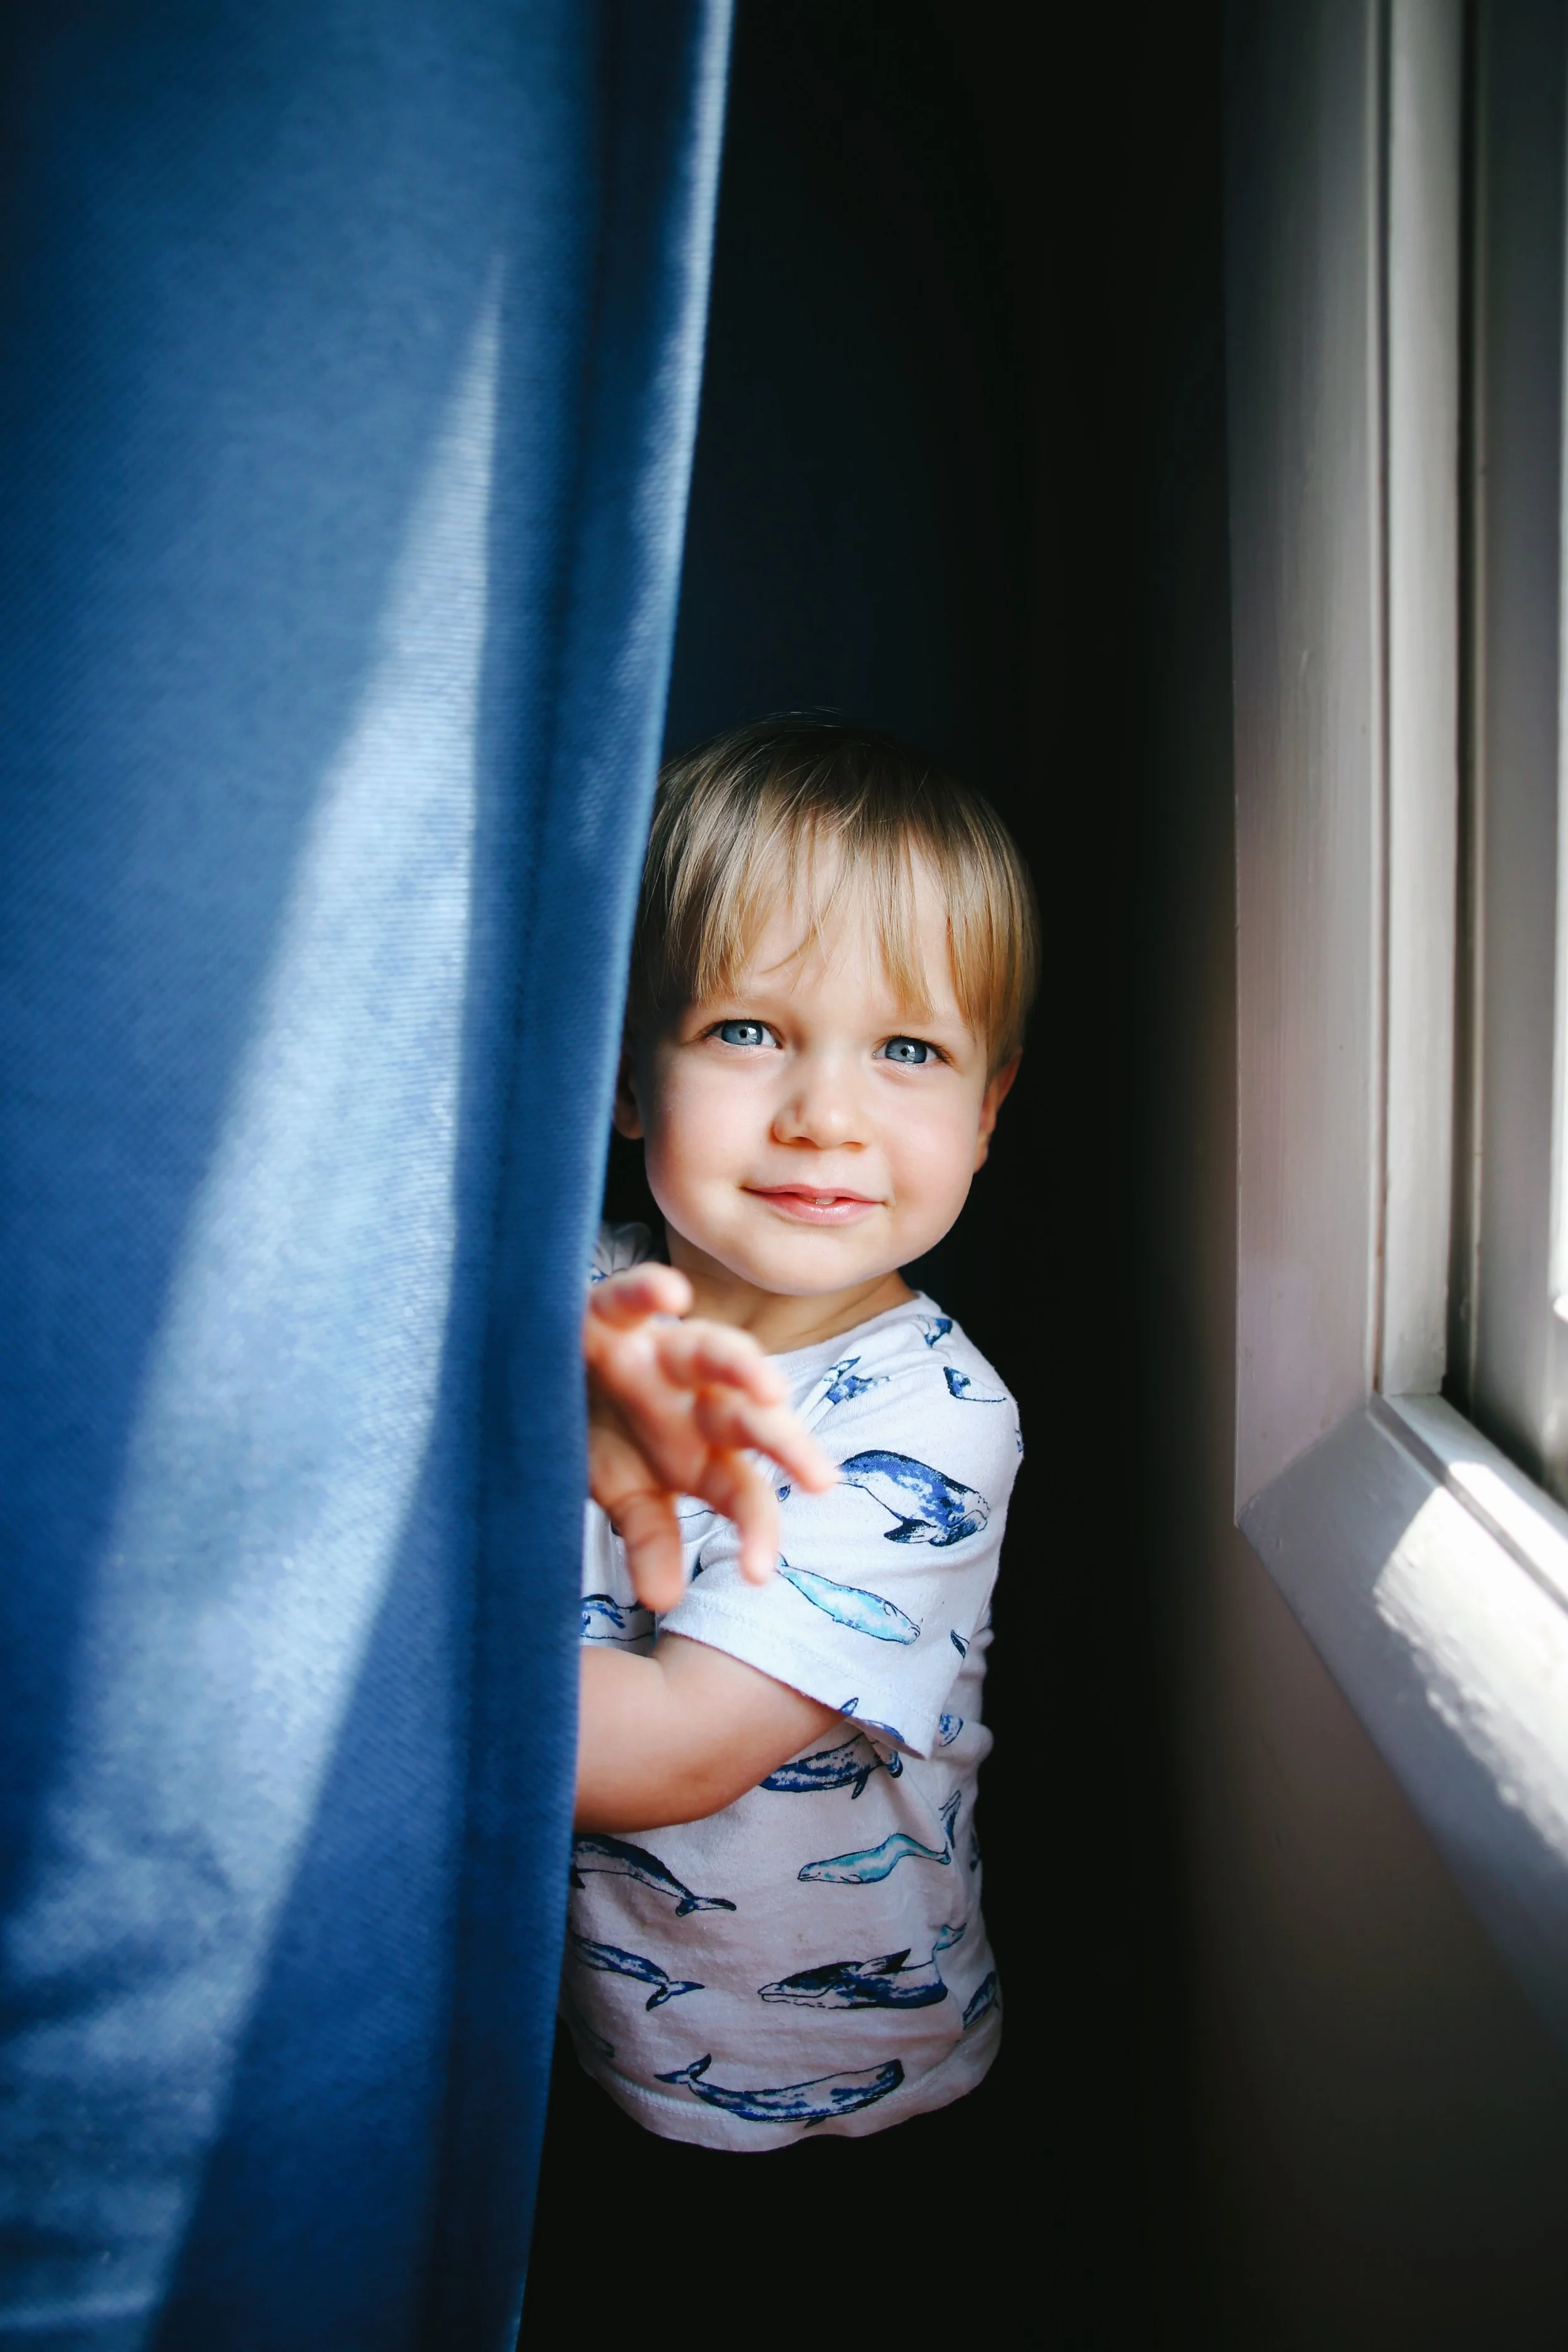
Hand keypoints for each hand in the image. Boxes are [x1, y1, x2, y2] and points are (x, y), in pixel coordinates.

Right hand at [583, 1263, 836, 1611]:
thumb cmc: (600, 1432)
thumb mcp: (625, 1492)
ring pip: (711, 1352)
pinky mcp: (606, 1315)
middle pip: (748, 1421)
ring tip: (770, 1390)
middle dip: (786, 1446)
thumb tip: (664, 1602)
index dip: (755, 1528)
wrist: (540, 1375)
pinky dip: (647, 1292)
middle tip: (820, 1478)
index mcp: (703, 1451)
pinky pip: (631, 1297)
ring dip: (742, 1366)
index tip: (758, 1574)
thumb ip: (649, 1537)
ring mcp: (655, 1354)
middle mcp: (693, 1399)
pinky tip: (671, 1294)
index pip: (743, 1491)